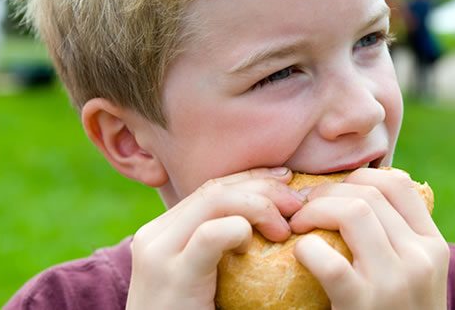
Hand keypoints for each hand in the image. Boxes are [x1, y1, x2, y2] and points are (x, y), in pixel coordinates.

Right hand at [125, 167, 302, 309]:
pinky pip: (212, 235)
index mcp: (165, 232)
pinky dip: (241, 230)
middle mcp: (155, 234)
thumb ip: (224, 246)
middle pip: (216, 187)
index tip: (288, 183)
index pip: (213, 187)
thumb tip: (276, 219)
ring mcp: (158, 252)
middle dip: (264, 186)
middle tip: (298, 202)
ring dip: (260, 205)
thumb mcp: (207, 275)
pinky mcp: (171, 274)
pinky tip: (253, 247)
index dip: (254, 179)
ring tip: (285, 228)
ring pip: (215, 199)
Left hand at [290, 168, 448, 309]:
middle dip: (327, 191)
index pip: (398, 184)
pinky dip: (306, 248)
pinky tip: (300, 253)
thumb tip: (364, 191)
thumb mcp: (417, 275)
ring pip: (352, 211)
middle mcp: (420, 258)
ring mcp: (395, 281)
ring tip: (297, 224)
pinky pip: (328, 259)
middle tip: (303, 206)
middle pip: (369, 193)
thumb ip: (401, 238)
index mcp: (434, 246)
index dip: (359, 177)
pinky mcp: (362, 305)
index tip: (334, 191)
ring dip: (314, 210)